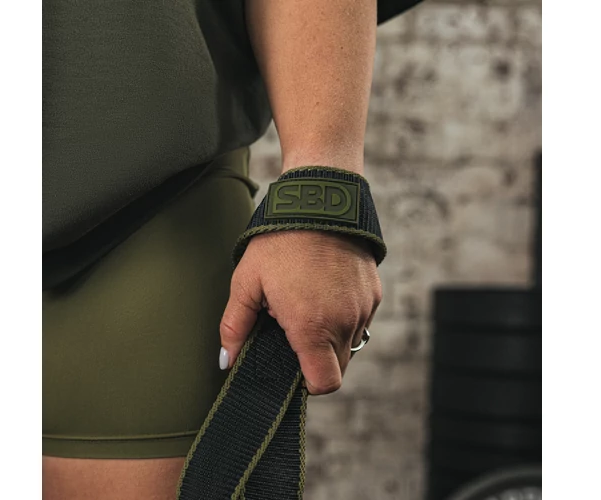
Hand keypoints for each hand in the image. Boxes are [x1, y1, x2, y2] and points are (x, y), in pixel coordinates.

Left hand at [219, 230, 381, 394]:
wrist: (319, 202)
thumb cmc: (279, 241)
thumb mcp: (247, 282)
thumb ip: (235, 327)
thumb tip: (227, 361)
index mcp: (312, 327)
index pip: (324, 383)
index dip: (307, 384)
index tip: (292, 367)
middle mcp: (344, 323)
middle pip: (336, 367)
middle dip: (314, 357)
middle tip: (292, 326)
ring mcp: (363, 308)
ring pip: (349, 344)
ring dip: (330, 336)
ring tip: (308, 302)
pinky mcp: (374, 293)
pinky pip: (360, 320)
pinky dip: (344, 316)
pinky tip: (325, 290)